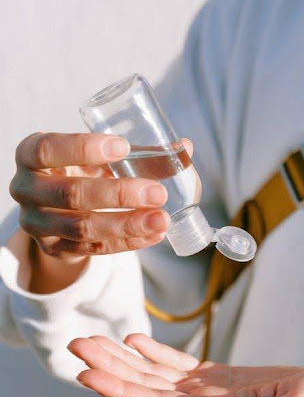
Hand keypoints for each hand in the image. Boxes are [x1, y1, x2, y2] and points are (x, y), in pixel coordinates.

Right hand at [10, 133, 190, 291]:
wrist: (54, 206)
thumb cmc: (78, 169)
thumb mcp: (94, 155)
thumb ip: (134, 151)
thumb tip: (185, 148)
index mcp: (30, 157)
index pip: (47, 150)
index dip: (83, 148)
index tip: (124, 147)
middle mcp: (26, 190)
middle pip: (71, 194)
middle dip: (118, 194)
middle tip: (156, 192)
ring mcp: (38, 224)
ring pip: (82, 228)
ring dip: (126, 225)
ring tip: (161, 220)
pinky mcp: (55, 249)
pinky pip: (92, 249)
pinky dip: (126, 243)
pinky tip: (153, 236)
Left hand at [68, 334, 303, 396]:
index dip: (119, 390)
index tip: (87, 374)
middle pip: (144, 384)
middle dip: (108, 367)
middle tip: (76, 345)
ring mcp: (206, 389)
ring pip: (154, 372)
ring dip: (122, 357)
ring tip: (94, 340)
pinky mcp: (216, 377)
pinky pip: (176, 363)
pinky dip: (153, 351)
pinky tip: (135, 340)